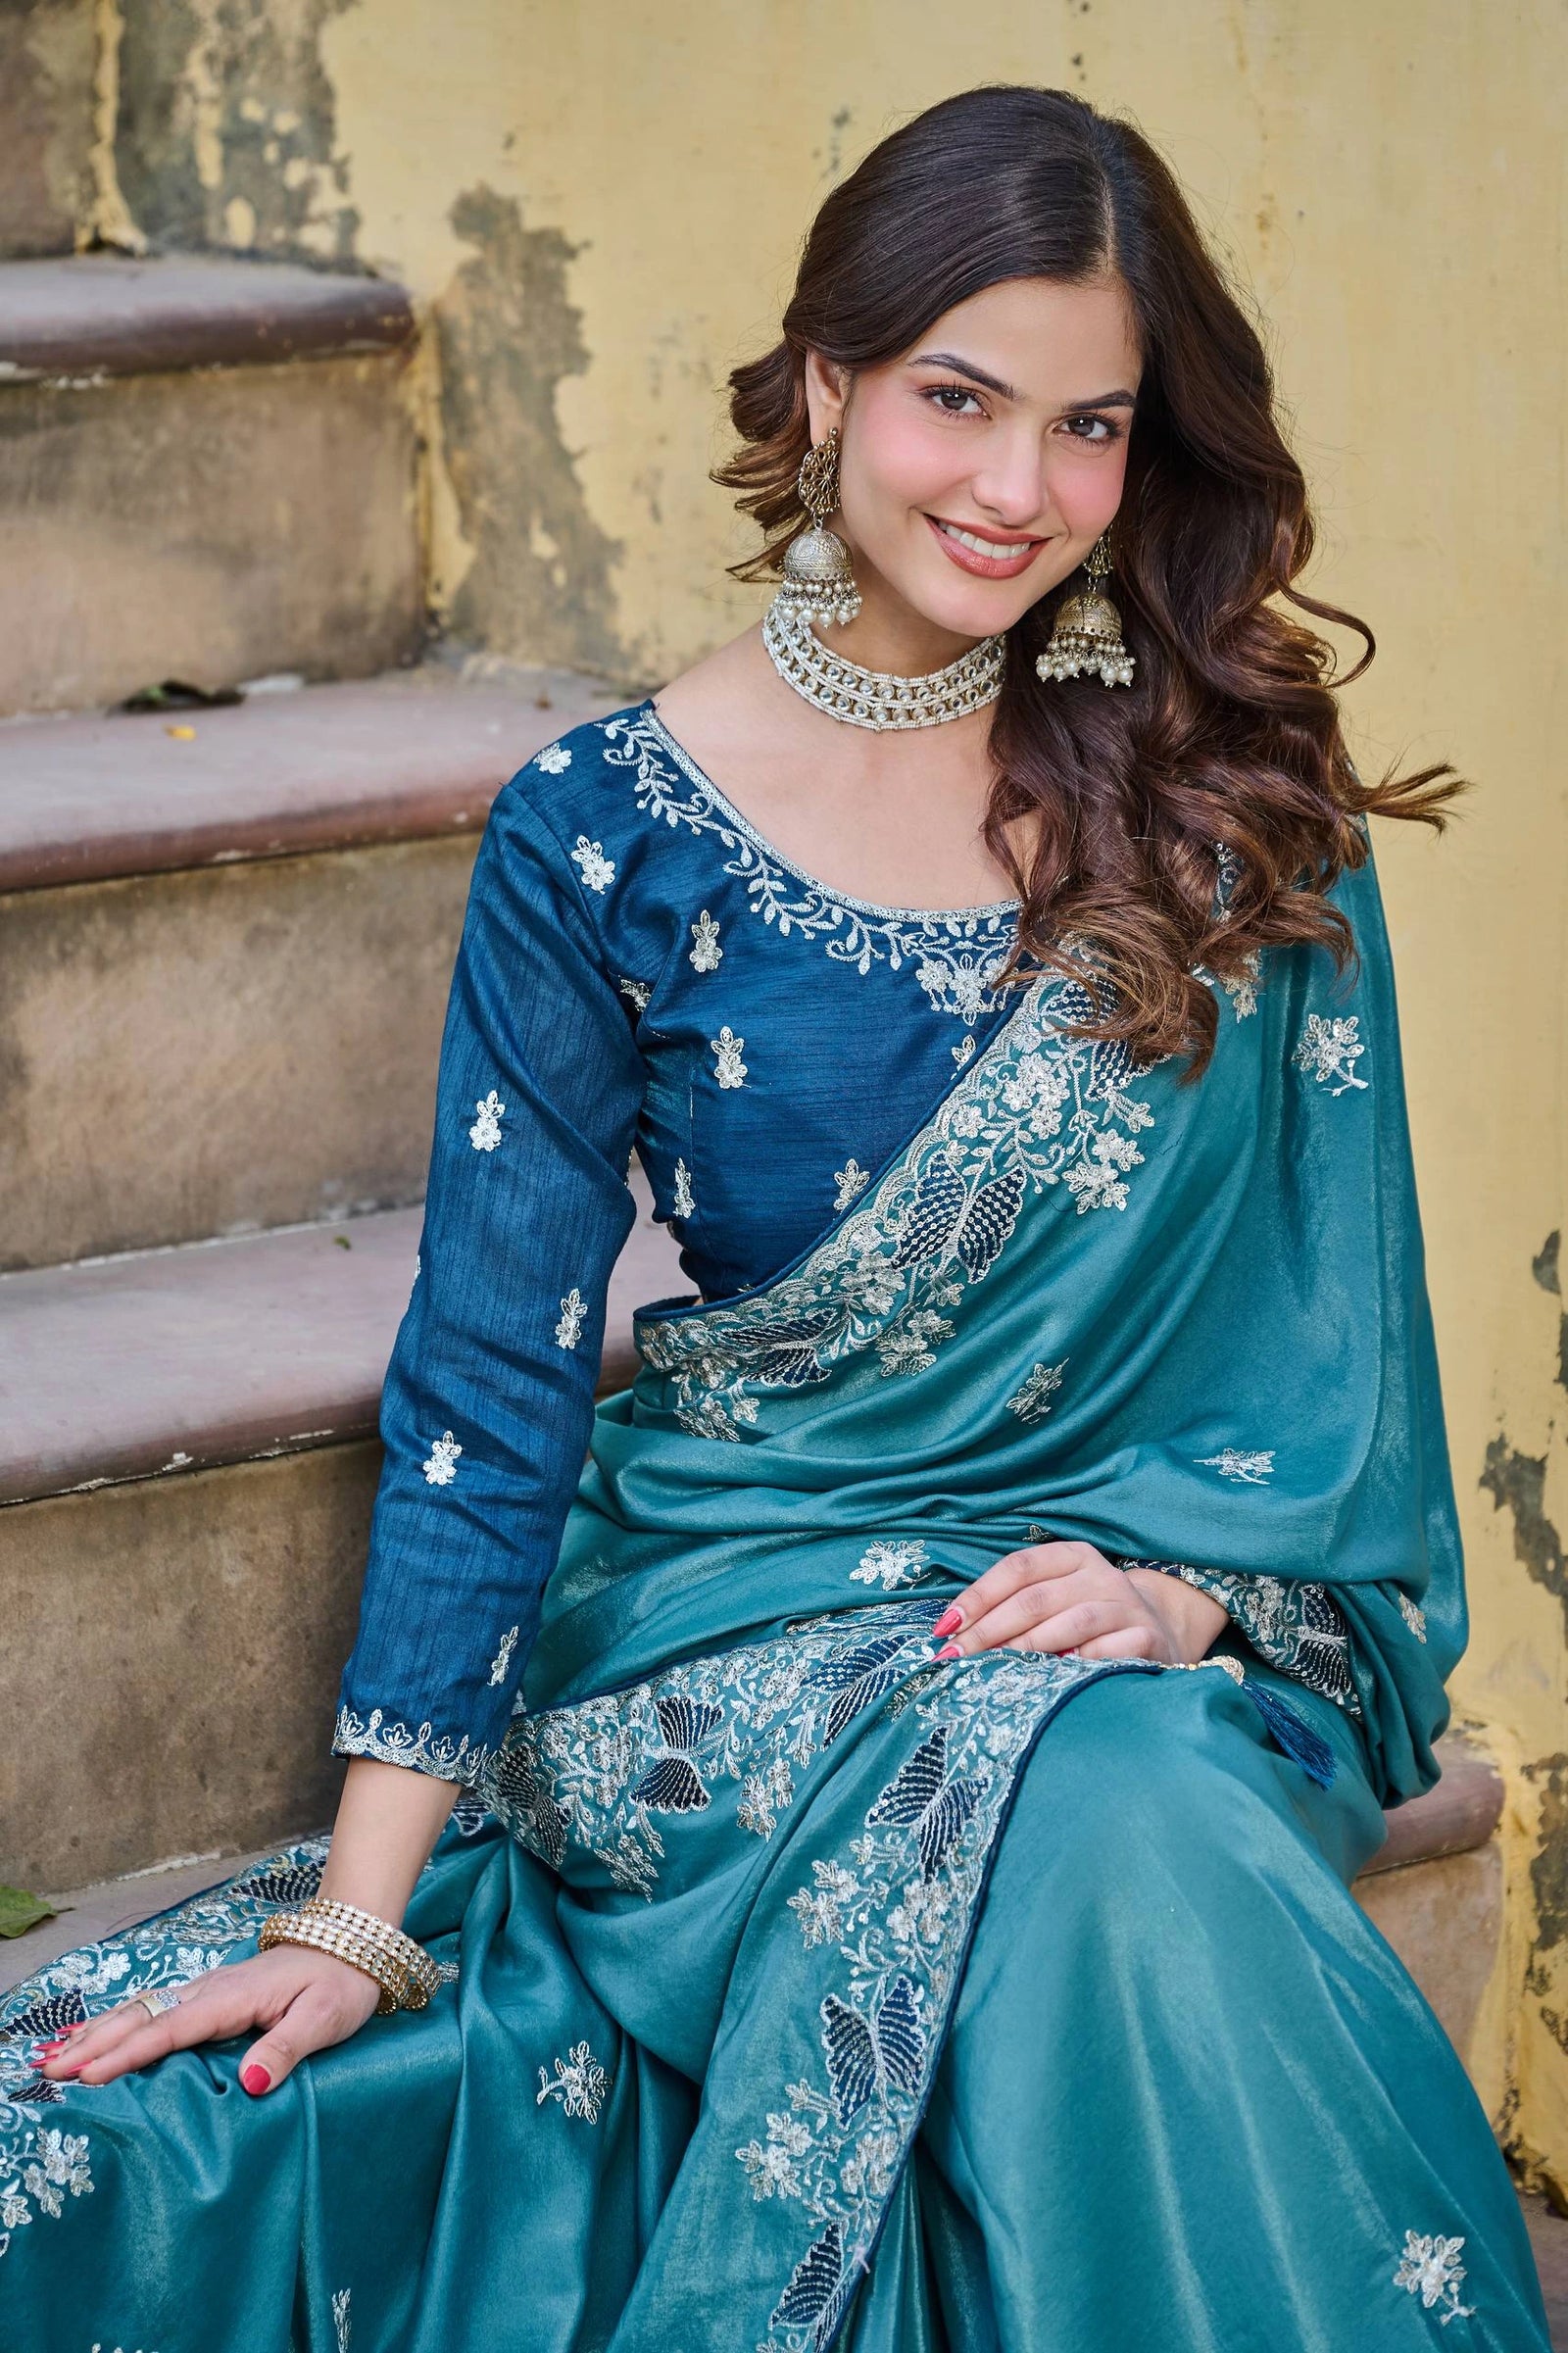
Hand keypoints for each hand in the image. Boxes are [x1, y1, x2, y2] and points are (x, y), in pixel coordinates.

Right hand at [32, 1944, 382, 2093]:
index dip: (129, 2054)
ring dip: (99, 2033)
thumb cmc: (341, 1985)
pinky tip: (99, 2036)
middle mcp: (212, 1990)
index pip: (172, 2030)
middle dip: (95, 2043)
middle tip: (50, 2072)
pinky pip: (155, 2010)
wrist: (353, 1944)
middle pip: (143, 2017)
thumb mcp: (326, 2019)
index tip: (90, 2076)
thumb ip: (287, 2049)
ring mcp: (208, 1990)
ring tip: (56, 2058)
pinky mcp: (211, 1996)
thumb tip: (251, 2083)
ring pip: (143, 2010)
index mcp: (233, 1998)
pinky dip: (120, 2023)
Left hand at [932, 1541, 1228, 1664]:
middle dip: (990, 1630)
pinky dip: (1077, 1664)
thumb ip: (1016, 1603)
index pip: (1017, 1568)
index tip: (945, 1627)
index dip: (978, 1596)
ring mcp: (1127, 1605)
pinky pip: (1106, 1652)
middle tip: (957, 1657)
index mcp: (1072, 1556)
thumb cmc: (1089, 1616)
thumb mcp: (1057, 1596)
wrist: (1161, 1629)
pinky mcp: (1147, 1638)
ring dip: (1027, 1648)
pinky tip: (1053, 1678)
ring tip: (995, 1669)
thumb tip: (954, 1631)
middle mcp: (1101, 1575)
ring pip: (1070, 1622)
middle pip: (1035, 1598)